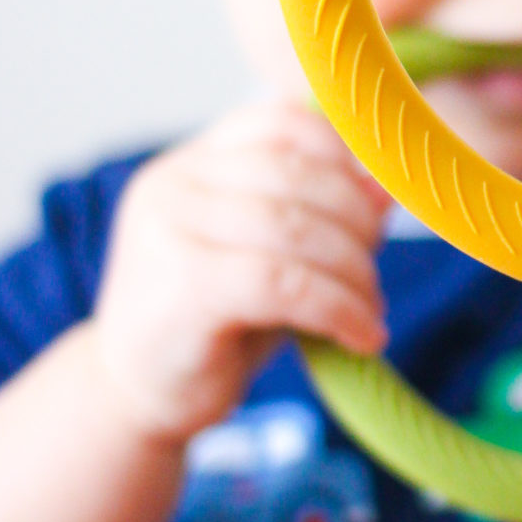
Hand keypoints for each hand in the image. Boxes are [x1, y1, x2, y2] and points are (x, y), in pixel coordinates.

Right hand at [92, 100, 391, 444]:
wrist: (135, 398)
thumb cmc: (212, 325)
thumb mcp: (268, 257)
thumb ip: (318, 216)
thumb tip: (386, 189)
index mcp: (191, 163)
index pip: (281, 123)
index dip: (344, 156)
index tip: (376, 207)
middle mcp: (173, 184)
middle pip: (295, 174)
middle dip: (357, 223)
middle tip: (373, 273)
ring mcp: (170, 231)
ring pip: (294, 228)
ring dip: (353, 272)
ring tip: (369, 311)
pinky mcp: (183, 289)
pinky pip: (283, 283)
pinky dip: (337, 308)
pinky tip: (360, 336)